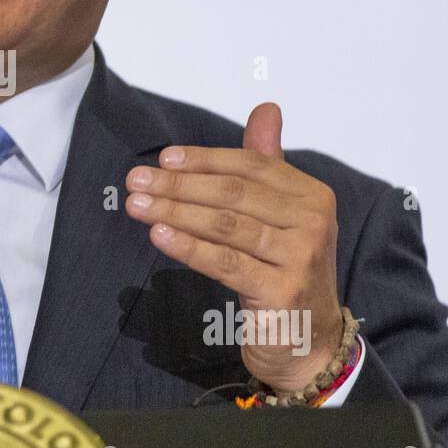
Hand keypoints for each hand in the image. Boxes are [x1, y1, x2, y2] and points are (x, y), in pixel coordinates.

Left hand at [124, 102, 342, 392]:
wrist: (308, 340)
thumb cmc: (284, 269)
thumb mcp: (280, 214)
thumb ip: (268, 163)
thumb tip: (267, 108)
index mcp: (311, 194)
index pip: (250, 165)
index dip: (204, 159)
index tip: (162, 159)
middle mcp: (312, 222)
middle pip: (234, 193)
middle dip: (179, 185)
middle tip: (136, 181)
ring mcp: (300, 258)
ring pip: (226, 225)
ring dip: (175, 211)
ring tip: (137, 205)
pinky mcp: (281, 291)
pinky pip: (225, 261)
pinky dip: (189, 246)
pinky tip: (159, 235)